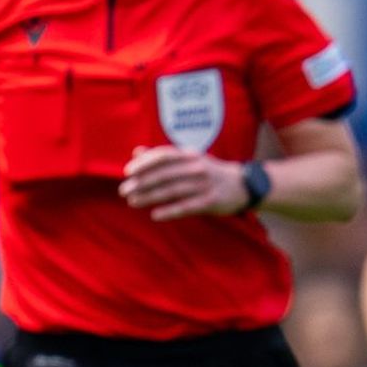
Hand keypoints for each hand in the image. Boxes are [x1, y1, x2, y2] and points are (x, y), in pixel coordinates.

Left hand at [119, 145, 250, 221]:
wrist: (243, 185)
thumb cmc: (209, 172)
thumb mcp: (189, 159)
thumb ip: (163, 157)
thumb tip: (136, 152)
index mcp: (190, 155)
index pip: (163, 155)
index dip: (144, 162)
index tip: (128, 171)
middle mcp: (196, 168)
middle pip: (164, 174)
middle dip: (142, 182)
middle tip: (123, 190)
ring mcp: (204, 185)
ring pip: (172, 191)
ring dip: (150, 196)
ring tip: (132, 202)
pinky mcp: (210, 202)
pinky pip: (186, 206)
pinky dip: (170, 211)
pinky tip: (155, 215)